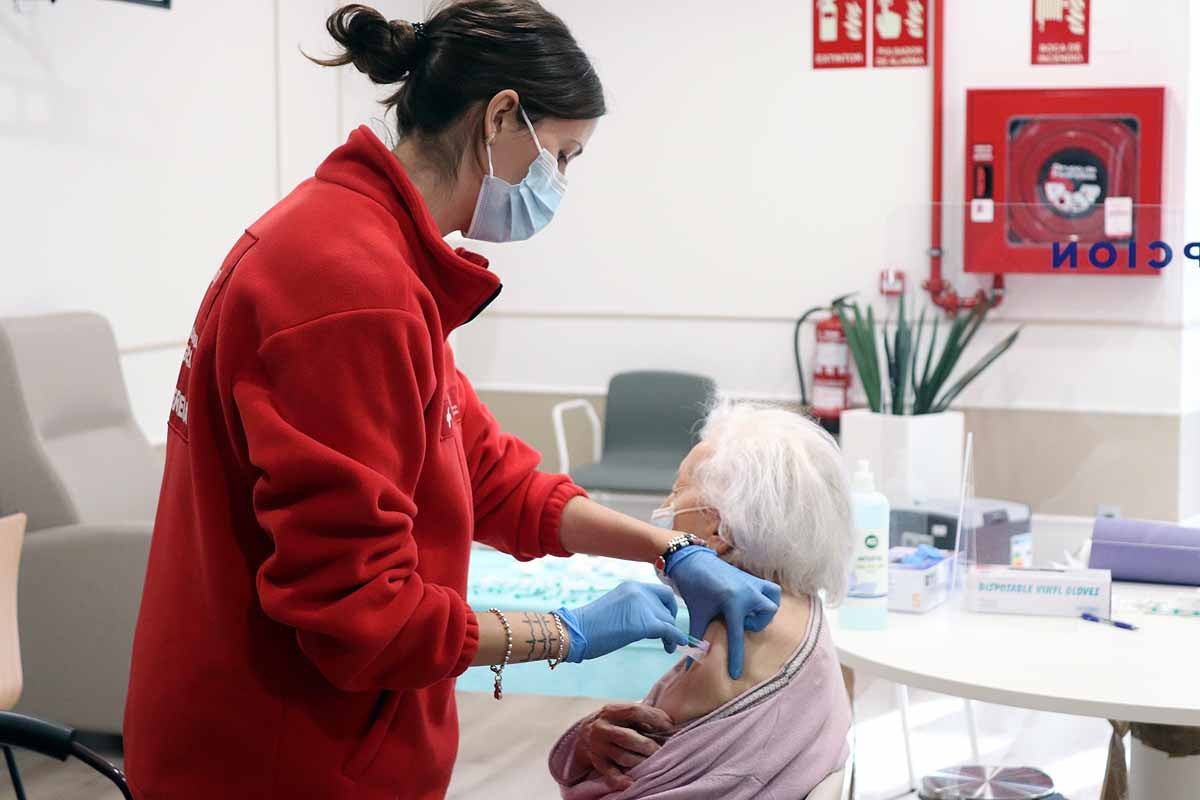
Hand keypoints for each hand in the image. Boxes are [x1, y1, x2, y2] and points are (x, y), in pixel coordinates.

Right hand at [556, 582, 687, 662]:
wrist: (575, 632)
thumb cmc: (589, 626)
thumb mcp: (616, 608)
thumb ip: (634, 609)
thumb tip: (653, 623)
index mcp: (631, 586)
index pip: (661, 592)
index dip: (668, 606)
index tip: (667, 619)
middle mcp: (639, 591)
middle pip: (667, 605)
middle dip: (670, 620)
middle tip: (667, 636)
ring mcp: (642, 605)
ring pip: (669, 619)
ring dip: (671, 633)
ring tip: (667, 646)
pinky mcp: (644, 624)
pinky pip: (669, 630)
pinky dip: (676, 639)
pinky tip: (674, 646)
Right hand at [574, 703, 673, 790]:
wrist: (582, 735)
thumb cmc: (612, 723)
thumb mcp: (621, 713)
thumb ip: (640, 716)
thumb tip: (667, 724)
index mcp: (610, 711)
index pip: (634, 711)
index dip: (654, 718)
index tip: (669, 726)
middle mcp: (601, 728)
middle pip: (627, 737)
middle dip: (648, 745)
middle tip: (662, 750)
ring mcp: (598, 747)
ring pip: (622, 757)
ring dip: (640, 761)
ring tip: (654, 764)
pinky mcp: (597, 762)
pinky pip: (609, 773)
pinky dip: (620, 780)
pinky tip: (632, 783)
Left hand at [665, 546, 781, 679]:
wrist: (693, 561)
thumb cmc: (694, 589)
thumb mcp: (697, 614)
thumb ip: (697, 638)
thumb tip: (688, 665)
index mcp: (732, 603)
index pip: (737, 636)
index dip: (736, 658)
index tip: (736, 675)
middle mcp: (748, 592)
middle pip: (766, 615)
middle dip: (754, 624)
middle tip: (738, 622)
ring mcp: (753, 583)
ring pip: (772, 601)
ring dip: (763, 611)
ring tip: (747, 613)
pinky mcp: (753, 578)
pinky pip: (772, 589)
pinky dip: (767, 598)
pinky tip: (753, 603)